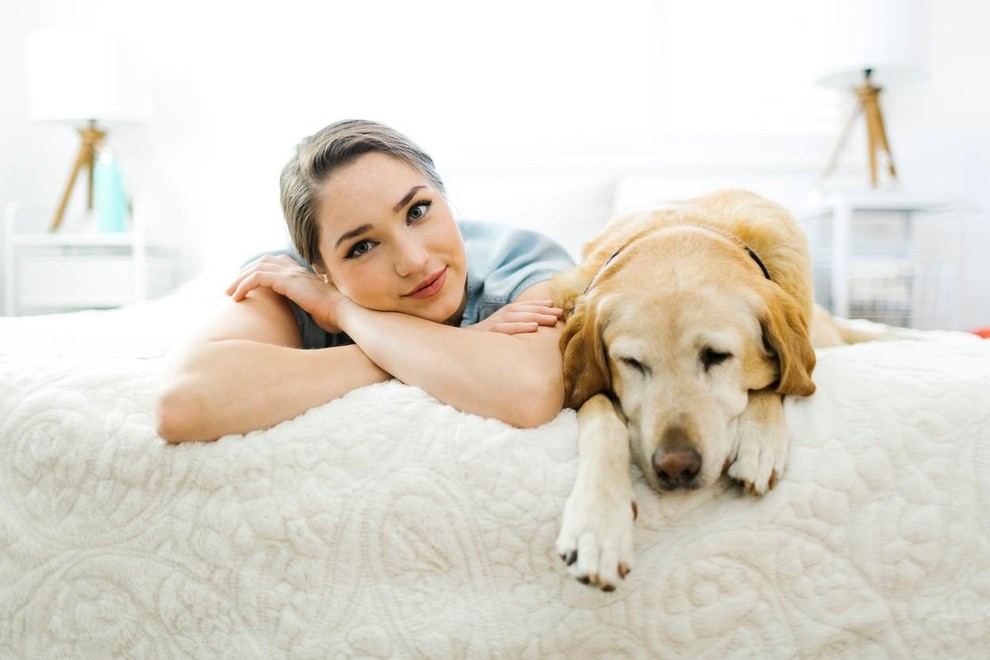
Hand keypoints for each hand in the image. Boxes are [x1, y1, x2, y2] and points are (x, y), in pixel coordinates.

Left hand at [226, 254, 343, 331]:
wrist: (344, 312)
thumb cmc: (333, 314)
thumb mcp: (316, 305)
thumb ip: (305, 302)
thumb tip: (302, 311)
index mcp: (302, 272)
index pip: (275, 261)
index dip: (258, 269)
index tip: (246, 283)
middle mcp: (295, 269)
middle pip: (262, 261)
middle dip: (243, 273)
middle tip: (231, 289)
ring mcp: (291, 273)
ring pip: (256, 268)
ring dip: (239, 280)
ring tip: (229, 294)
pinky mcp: (287, 281)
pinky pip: (257, 278)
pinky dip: (244, 285)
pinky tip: (238, 298)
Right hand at [468, 300, 562, 334]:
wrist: (463, 346)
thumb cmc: (487, 339)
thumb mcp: (502, 328)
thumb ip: (517, 324)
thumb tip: (537, 326)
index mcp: (506, 312)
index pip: (527, 306)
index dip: (542, 305)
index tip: (556, 306)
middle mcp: (502, 315)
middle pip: (527, 310)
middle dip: (545, 310)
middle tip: (561, 313)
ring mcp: (496, 323)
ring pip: (520, 317)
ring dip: (538, 317)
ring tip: (553, 320)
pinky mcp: (491, 333)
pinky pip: (508, 328)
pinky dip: (521, 326)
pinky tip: (534, 327)